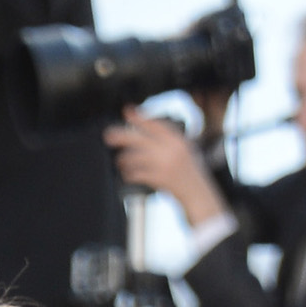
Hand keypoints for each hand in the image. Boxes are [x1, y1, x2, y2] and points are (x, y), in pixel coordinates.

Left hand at [106, 107, 221, 222]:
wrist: (198, 194)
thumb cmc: (190, 173)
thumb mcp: (186, 149)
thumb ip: (169, 140)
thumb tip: (146, 131)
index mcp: (178, 140)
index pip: (156, 125)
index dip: (140, 118)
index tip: (127, 112)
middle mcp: (171, 150)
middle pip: (140, 139)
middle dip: (122, 136)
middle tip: (108, 134)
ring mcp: (165, 165)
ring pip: (135, 157)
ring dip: (123, 159)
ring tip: (119, 160)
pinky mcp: (159, 179)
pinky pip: (137, 174)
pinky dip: (129, 174)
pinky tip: (126, 174)